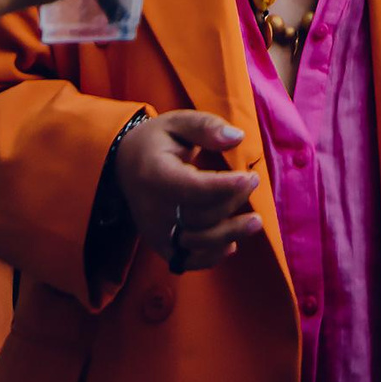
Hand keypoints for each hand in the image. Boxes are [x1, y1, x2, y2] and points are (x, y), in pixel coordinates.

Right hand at [115, 111, 263, 272]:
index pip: (193, 188)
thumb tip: (238, 137)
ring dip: (229, 234)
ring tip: (255, 221)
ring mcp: (154, 230)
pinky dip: (210, 256)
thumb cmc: (157, 141)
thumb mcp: (178, 122)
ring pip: (196, 241)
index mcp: (155, 174)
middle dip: (232, 201)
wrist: (125, 165)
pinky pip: (186, 259)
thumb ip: (206, 127)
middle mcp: (152, 208)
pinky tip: (231, 244)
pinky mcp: (159, 243)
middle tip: (253, 182)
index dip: (225, 187)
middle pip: (199, 215)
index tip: (250, 177)